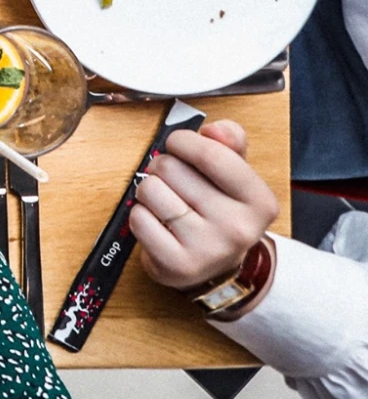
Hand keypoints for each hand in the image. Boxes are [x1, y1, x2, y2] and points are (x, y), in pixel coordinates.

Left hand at [132, 121, 278, 292]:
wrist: (215, 269)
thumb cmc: (220, 212)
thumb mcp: (236, 177)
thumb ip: (229, 144)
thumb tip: (215, 129)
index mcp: (259, 201)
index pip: (212, 155)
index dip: (184, 142)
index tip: (177, 144)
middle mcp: (239, 227)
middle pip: (172, 168)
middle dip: (163, 166)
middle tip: (172, 181)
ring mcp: (208, 249)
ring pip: (150, 190)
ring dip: (149, 190)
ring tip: (166, 202)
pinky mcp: (177, 265)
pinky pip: (138, 218)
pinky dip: (140, 215)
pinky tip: (157, 223)